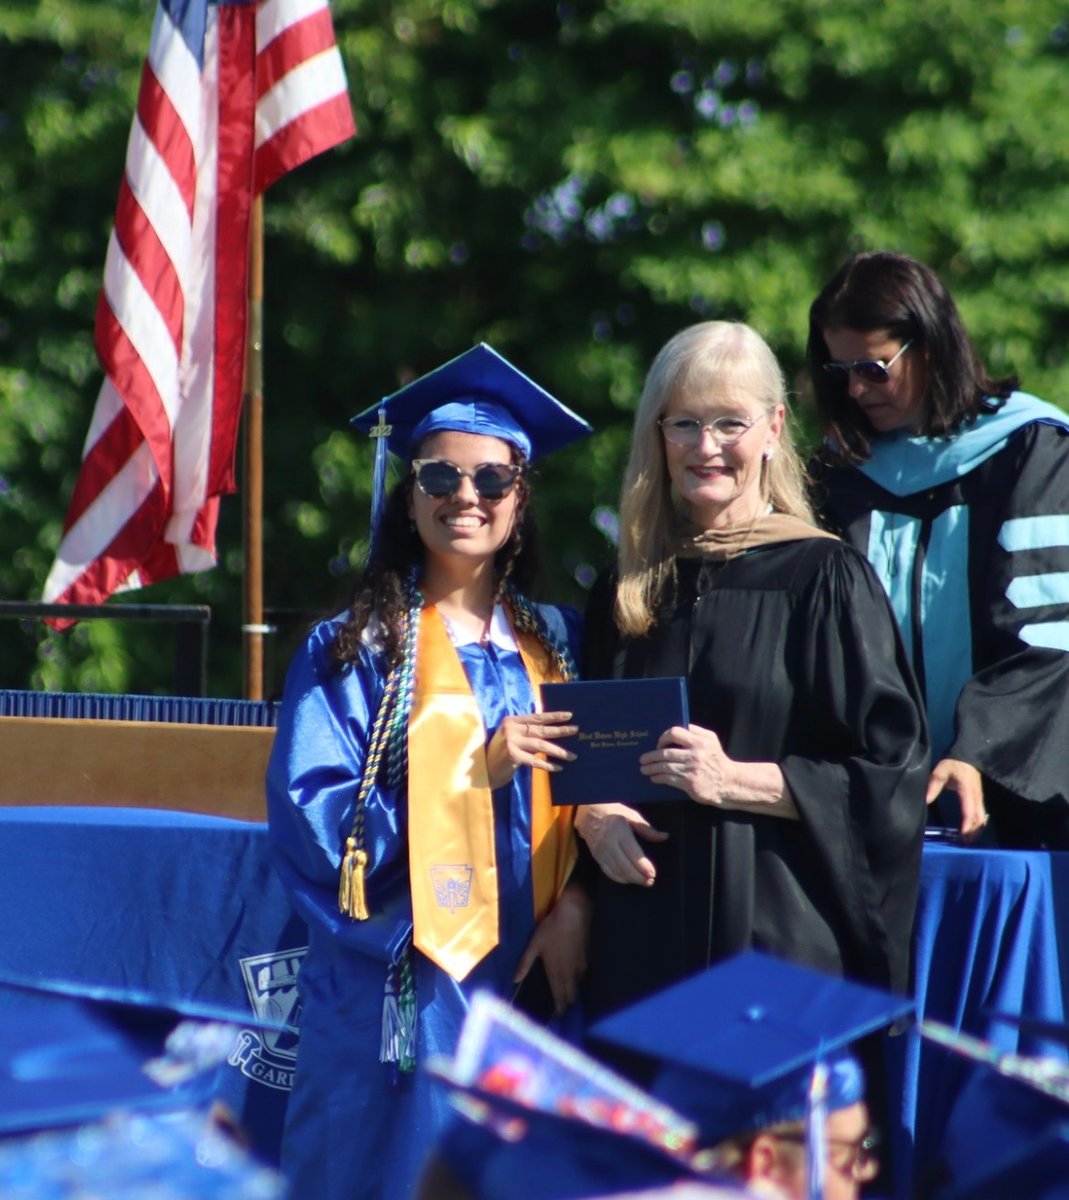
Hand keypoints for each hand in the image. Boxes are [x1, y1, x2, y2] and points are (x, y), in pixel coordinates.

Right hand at [486, 711, 576, 789]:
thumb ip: (525, 730)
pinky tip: (558, 767)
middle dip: (560, 731)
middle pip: (541, 729)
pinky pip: (534, 760)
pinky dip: (547, 764)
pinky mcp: (512, 756)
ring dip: (558, 750)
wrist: (484, 768)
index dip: (553, 716)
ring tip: (572, 755)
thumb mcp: (511, 736)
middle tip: (576, 730)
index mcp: (512, 720)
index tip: (569, 715)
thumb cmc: (499, 752)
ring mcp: (511, 742)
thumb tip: (549, 727)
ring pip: (540, 745)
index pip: (537, 716)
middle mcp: (511, 729)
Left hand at [513, 886, 591, 1014]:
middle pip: (572, 996)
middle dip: (567, 1003)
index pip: (560, 997)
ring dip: (574, 991)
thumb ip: (525, 963)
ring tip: (567, 992)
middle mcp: (570, 973)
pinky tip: (575, 975)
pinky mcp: (587, 957)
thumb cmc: (551, 929)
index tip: (557, 1016)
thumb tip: (515, 980)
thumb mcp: (534, 945)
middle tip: (562, 1006)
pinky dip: (579, 979)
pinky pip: (583, 974)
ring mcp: (580, 966)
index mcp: (556, 972)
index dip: (560, 1009)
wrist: (574, 914)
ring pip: (579, 986)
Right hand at [574, 803, 667, 885]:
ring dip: (630, 879)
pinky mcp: (596, 856)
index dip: (643, 866)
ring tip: (643, 882)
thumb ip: (647, 829)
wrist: (587, 811)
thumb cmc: (612, 811)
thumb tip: (665, 837)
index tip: (653, 873)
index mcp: (619, 830)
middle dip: (638, 876)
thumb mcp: (631, 815)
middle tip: (650, 881)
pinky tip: (628, 880)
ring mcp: (600, 851)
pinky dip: (619, 878)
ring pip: (616, 871)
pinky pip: (608, 872)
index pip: (633, 853)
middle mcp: (609, 842)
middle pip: (625, 866)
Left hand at [640, 724, 730, 804]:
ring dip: (651, 768)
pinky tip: (654, 778)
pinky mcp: (690, 783)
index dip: (663, 737)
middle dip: (651, 756)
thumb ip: (697, 731)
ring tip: (644, 769)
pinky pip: (669, 779)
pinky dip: (659, 778)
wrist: (728, 782)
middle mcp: (695, 754)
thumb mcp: (712, 740)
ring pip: (665, 766)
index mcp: (699, 741)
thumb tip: (678, 728)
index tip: (657, 744)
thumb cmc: (717, 760)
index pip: (675, 733)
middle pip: (666, 752)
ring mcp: (692, 769)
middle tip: (642, 759)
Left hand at [926, 758, 986, 839]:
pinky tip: (970, 832)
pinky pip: (982, 816)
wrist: (968, 756)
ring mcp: (980, 799)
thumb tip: (926, 801)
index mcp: (967, 791)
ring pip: (982, 819)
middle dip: (972, 833)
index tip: (962, 835)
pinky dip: (977, 826)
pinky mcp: (979, 800)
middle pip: (978, 819)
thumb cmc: (953, 764)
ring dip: (976, 831)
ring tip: (966, 842)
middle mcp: (976, 797)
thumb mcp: (940, 772)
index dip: (967, 824)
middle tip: (962, 844)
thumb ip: (933, 786)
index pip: (969, 811)